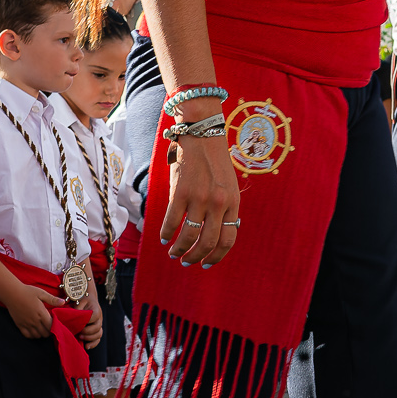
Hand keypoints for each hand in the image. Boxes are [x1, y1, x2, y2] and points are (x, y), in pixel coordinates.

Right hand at [7, 290, 53, 338]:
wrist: (11, 293)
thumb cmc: (27, 291)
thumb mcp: (41, 293)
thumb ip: (52, 299)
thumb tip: (63, 302)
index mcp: (41, 313)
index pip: (51, 326)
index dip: (54, 326)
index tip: (54, 322)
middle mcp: (34, 321)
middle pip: (45, 333)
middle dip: (49, 331)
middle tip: (48, 326)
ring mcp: (27, 324)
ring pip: (37, 336)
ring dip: (41, 333)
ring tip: (42, 328)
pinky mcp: (20, 325)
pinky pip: (27, 335)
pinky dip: (32, 335)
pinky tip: (34, 330)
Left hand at [79, 297, 103, 348]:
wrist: (87, 301)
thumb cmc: (82, 300)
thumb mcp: (79, 300)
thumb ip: (78, 307)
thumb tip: (76, 315)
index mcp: (96, 310)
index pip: (94, 316)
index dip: (87, 321)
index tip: (79, 323)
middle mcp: (99, 318)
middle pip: (97, 327)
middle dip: (87, 331)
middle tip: (79, 332)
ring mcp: (98, 325)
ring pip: (98, 334)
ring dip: (90, 338)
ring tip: (80, 338)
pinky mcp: (96, 330)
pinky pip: (98, 339)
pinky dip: (93, 344)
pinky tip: (86, 346)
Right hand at [161, 123, 239, 267]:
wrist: (202, 134)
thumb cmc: (214, 161)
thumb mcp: (227, 185)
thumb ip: (223, 208)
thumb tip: (214, 234)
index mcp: (233, 203)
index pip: (228, 240)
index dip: (216, 256)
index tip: (206, 263)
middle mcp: (218, 203)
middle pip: (208, 242)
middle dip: (196, 257)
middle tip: (187, 262)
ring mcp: (199, 198)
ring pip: (189, 236)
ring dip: (180, 249)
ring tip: (173, 253)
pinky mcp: (181, 192)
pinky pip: (172, 221)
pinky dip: (167, 234)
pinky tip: (164, 238)